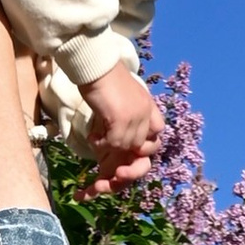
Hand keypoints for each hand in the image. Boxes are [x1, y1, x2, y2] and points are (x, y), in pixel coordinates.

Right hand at [81, 63, 162, 194]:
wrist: (94, 62)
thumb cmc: (100, 81)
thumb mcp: (117, 106)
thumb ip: (122, 125)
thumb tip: (112, 155)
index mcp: (149, 111)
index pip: (152, 142)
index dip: (137, 158)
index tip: (119, 166)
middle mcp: (147, 116)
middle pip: (143, 155)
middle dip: (126, 173)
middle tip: (105, 182)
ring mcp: (137, 118)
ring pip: (125, 150)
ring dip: (106, 154)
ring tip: (93, 143)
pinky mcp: (123, 119)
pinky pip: (113, 145)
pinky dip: (100, 145)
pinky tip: (92, 136)